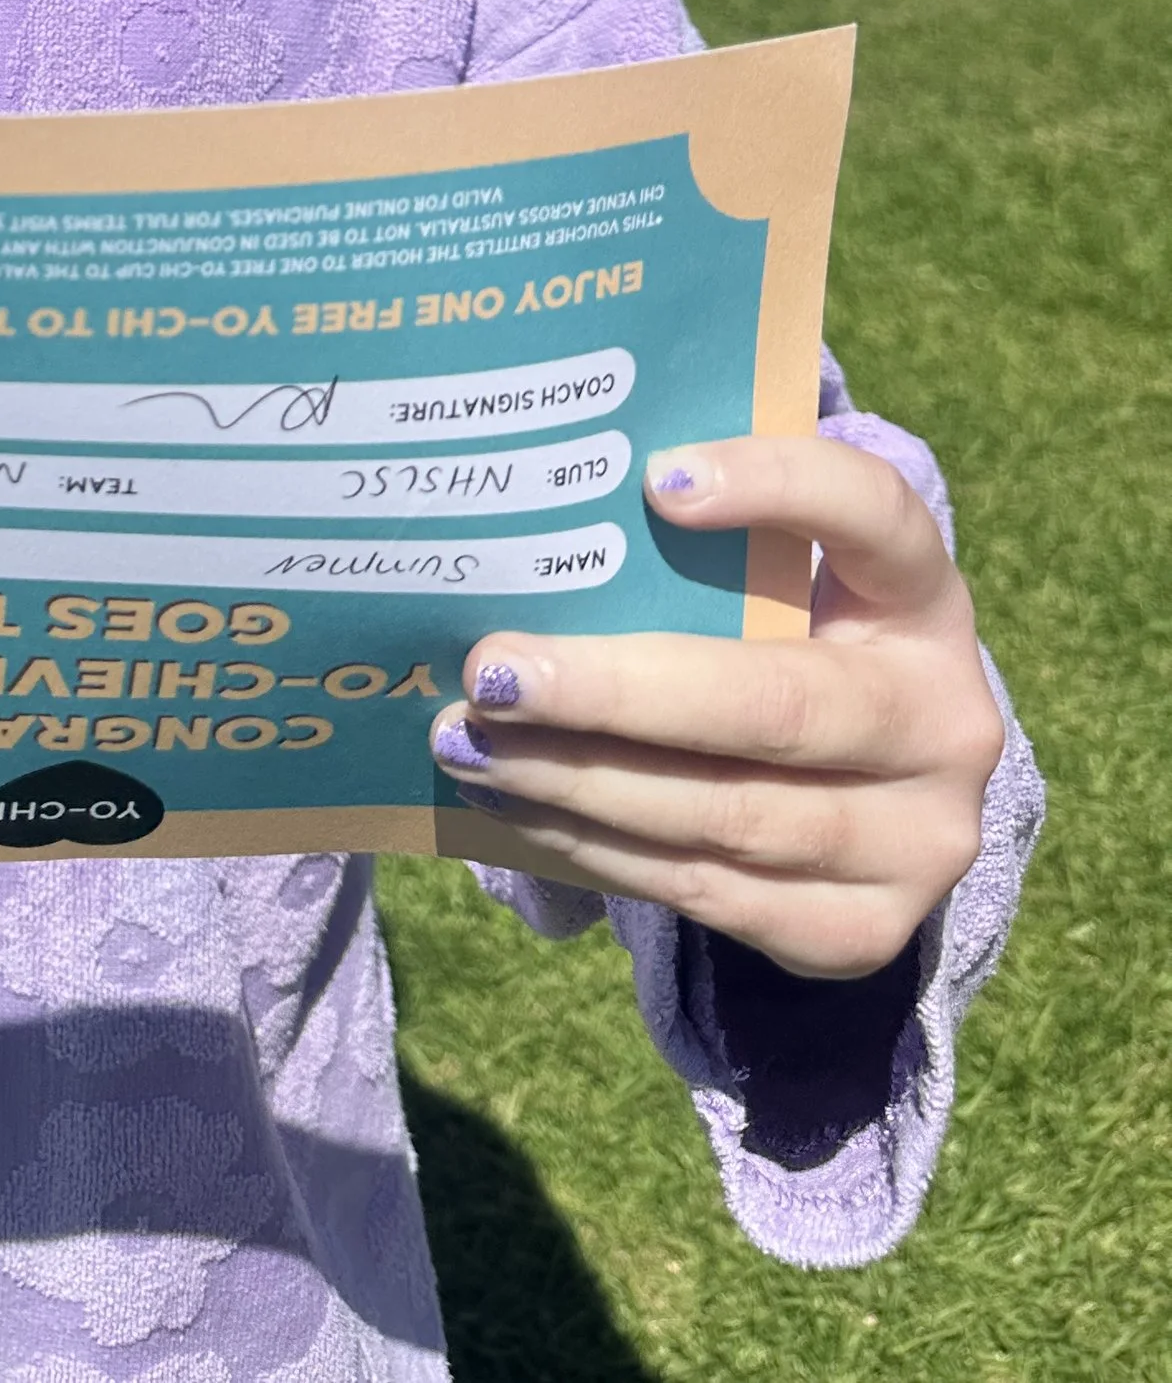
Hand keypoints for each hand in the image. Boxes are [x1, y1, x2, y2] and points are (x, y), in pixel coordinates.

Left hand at [432, 433, 1003, 978]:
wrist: (865, 800)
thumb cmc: (785, 650)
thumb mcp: (780, 589)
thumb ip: (698, 552)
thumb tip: (527, 517)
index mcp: (924, 600)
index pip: (875, 515)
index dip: (777, 487)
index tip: (655, 481)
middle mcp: (944, 722)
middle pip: (775, 707)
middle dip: (615, 691)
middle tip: (494, 671)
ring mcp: (917, 841)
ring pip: (728, 814)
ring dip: (579, 783)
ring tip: (470, 745)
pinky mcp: (862, 932)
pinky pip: (709, 892)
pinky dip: (596, 850)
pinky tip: (515, 809)